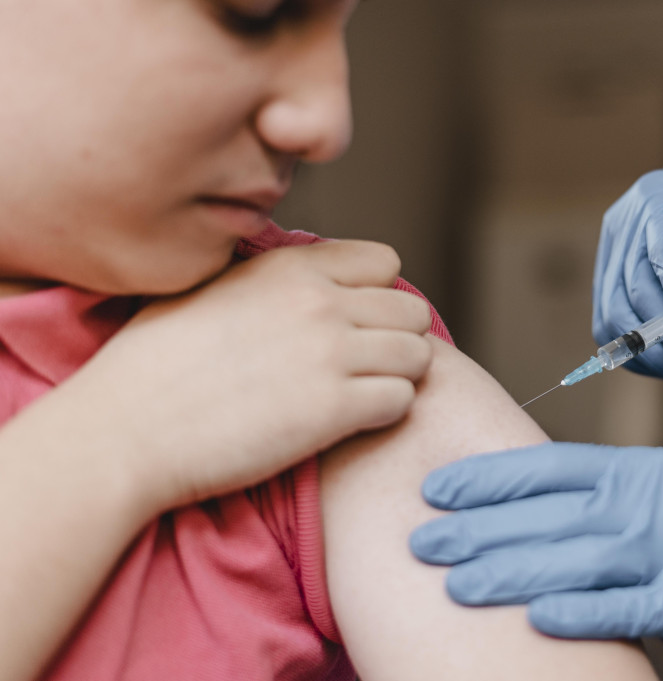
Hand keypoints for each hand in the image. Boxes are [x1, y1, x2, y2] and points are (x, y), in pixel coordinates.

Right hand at [59, 240, 432, 507]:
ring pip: (419, 355)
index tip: (353, 323)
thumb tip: (306, 279)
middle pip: (411, 310)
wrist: (126, 430)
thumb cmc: (154, 363)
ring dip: (398, 377)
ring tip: (362, 394)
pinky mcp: (335, 410)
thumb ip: (270, 278)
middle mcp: (320, 303)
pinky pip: (403, 401)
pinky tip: (351, 421)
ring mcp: (331, 355)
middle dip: (396, 338)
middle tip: (366, 366)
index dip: (375, 295)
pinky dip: (387, 413)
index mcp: (291, 268)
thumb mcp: (210, 287)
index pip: (383, 262)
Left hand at [410, 442, 662, 650]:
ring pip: (574, 559)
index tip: (434, 492)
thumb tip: (505, 501)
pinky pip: (621, 606)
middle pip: (546, 515)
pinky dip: (576, 611)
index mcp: (626, 470)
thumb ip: (585, 489)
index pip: (544, 468)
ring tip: (455, 584)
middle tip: (422, 543)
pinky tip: (532, 615)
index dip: (486, 479)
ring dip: (509, 572)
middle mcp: (640, 503)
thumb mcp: (644, 481)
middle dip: (478, 530)